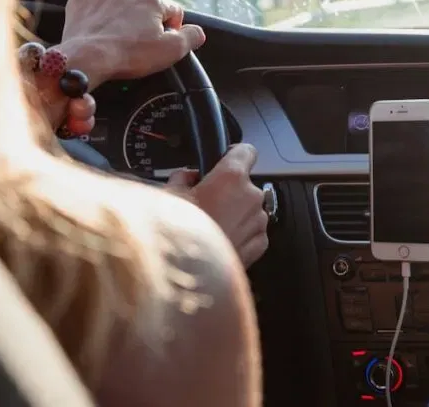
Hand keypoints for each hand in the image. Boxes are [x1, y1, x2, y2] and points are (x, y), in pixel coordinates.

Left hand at [59, 0, 206, 89]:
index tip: (167, 38)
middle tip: (150, 20)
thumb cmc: (129, 55)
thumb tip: (198, 31)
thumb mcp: (171, 51)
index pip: (173, 9)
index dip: (174, 24)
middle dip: (154, 1)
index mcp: (153, 2)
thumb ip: (191, 38)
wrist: (88, 57)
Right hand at [165, 144, 268, 266]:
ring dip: (234, 214)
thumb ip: (183, 178)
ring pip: (249, 209)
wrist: (187, 276)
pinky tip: (219, 241)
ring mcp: (258, 221)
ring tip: (210, 227)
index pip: (246, 151)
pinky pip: (252, 231)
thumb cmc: (177, 235)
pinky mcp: (260, 244)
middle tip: (205, 204)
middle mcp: (251, 196)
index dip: (234, 155)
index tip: (225, 160)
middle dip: (228, 191)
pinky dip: (239, 234)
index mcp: (232, 177)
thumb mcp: (168, 196)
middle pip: (245, 184)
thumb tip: (188, 176)